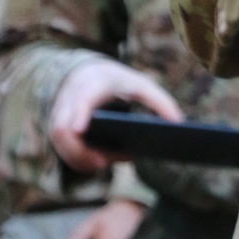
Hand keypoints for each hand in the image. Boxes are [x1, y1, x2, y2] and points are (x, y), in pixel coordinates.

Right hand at [50, 58, 182, 173]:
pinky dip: (80, 159)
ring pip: (60, 143)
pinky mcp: (58, 130)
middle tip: (104, 163)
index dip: (79, 114)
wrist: (90, 74)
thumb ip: (160, 102)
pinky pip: (63, 150)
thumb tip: (179, 124)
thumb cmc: (119, 82)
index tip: (80, 130)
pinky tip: (101, 161)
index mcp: (92, 84)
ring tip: (107, 163)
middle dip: (80, 149)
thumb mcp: (142, 85)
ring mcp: (59, 116)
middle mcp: (70, 100)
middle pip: (63, 129)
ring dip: (81, 158)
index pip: (81, 100)